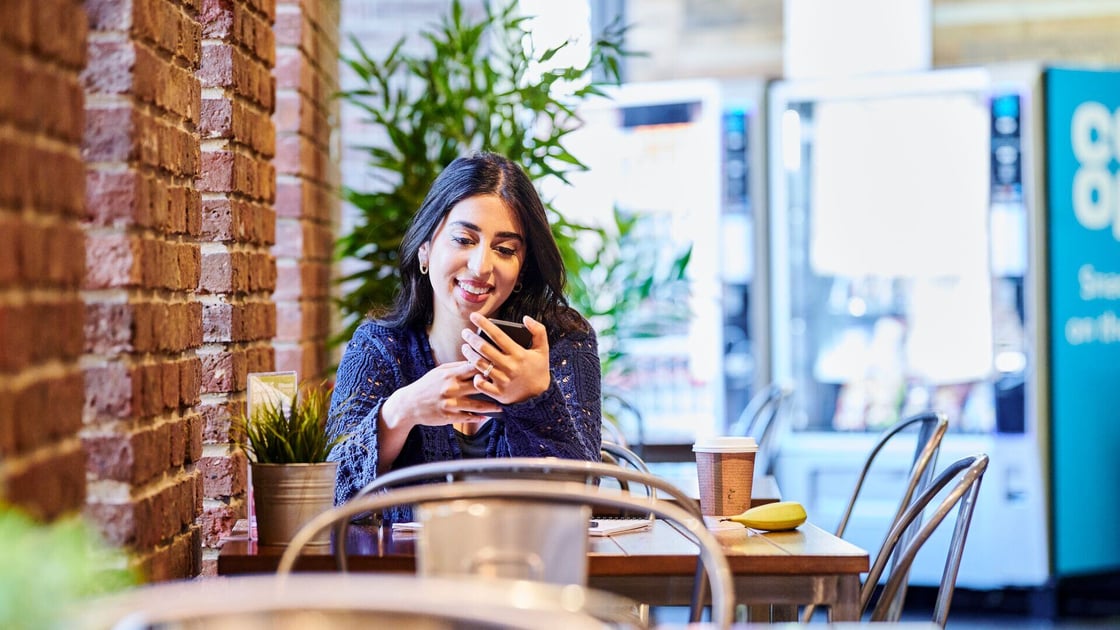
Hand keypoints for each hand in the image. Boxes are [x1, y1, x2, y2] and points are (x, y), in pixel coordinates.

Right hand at [381, 361, 501, 428]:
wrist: (409, 404)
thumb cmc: (427, 385)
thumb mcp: (440, 371)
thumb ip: (458, 367)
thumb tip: (476, 359)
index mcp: (450, 374)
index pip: (473, 367)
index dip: (488, 367)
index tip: (502, 367)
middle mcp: (451, 388)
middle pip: (478, 386)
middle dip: (494, 386)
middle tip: (510, 387)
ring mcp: (450, 403)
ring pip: (476, 405)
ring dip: (492, 406)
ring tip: (503, 406)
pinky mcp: (448, 417)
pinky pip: (467, 417)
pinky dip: (478, 418)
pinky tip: (487, 417)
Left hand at [461, 313, 549, 403]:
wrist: (539, 397)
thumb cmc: (539, 370)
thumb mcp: (543, 349)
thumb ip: (538, 331)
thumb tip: (526, 318)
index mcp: (519, 354)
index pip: (498, 335)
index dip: (484, 324)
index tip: (474, 316)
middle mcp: (509, 367)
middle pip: (484, 349)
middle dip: (471, 338)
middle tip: (465, 332)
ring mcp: (503, 381)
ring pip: (479, 364)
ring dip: (469, 354)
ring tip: (465, 347)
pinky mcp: (498, 393)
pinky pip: (480, 384)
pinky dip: (474, 376)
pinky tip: (471, 369)